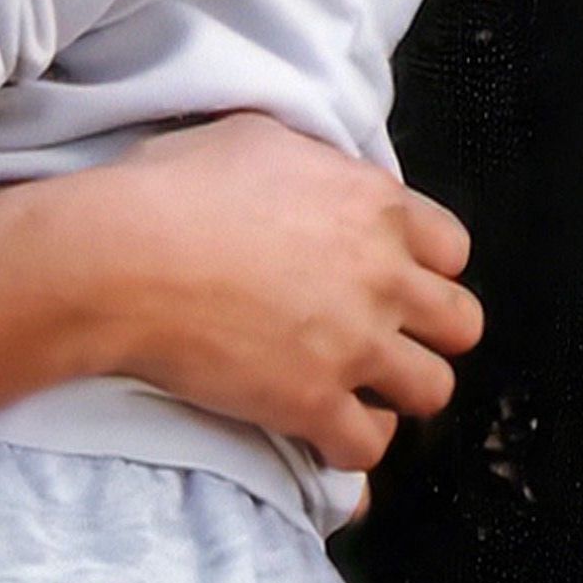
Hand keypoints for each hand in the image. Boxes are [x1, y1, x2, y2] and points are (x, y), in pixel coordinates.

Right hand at [86, 113, 482, 471]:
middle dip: (428, 332)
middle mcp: (380, 275)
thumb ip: (312, 160)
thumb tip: (320, 171)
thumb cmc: (170, 189)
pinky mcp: (314, 402)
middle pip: (460, 323)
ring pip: (432, 389)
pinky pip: (367, 446)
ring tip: (360, 387)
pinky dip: (349, 445)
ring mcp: (354, 344)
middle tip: (385, 334)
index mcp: (371, 204)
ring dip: (399, 391)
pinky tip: (323, 430)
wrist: (121, 258)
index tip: (395, 276)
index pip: (452, 246)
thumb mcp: (253, 136)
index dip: (425, 265)